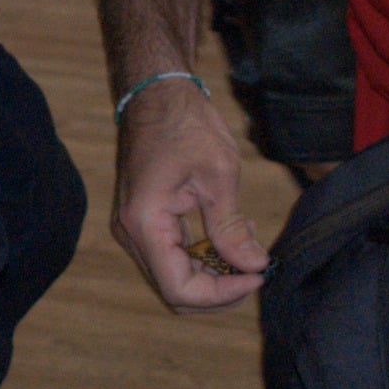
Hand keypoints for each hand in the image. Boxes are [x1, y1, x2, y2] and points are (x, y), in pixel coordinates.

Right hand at [112, 74, 264, 311]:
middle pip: (176, 290)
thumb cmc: (185, 124)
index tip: (257, 275)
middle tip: (256, 266)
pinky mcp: (145, 222)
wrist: (157, 94)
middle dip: (220, 288)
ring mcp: (136, 229)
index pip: (179, 288)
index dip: (222, 293)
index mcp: (145, 223)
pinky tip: (229, 233)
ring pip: (175, 276)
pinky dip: (204, 256)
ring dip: (214, 272)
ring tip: (246, 242)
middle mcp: (132, 234)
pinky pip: (174, 256)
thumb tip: (255, 266)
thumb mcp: (219, 174)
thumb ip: (232, 227)